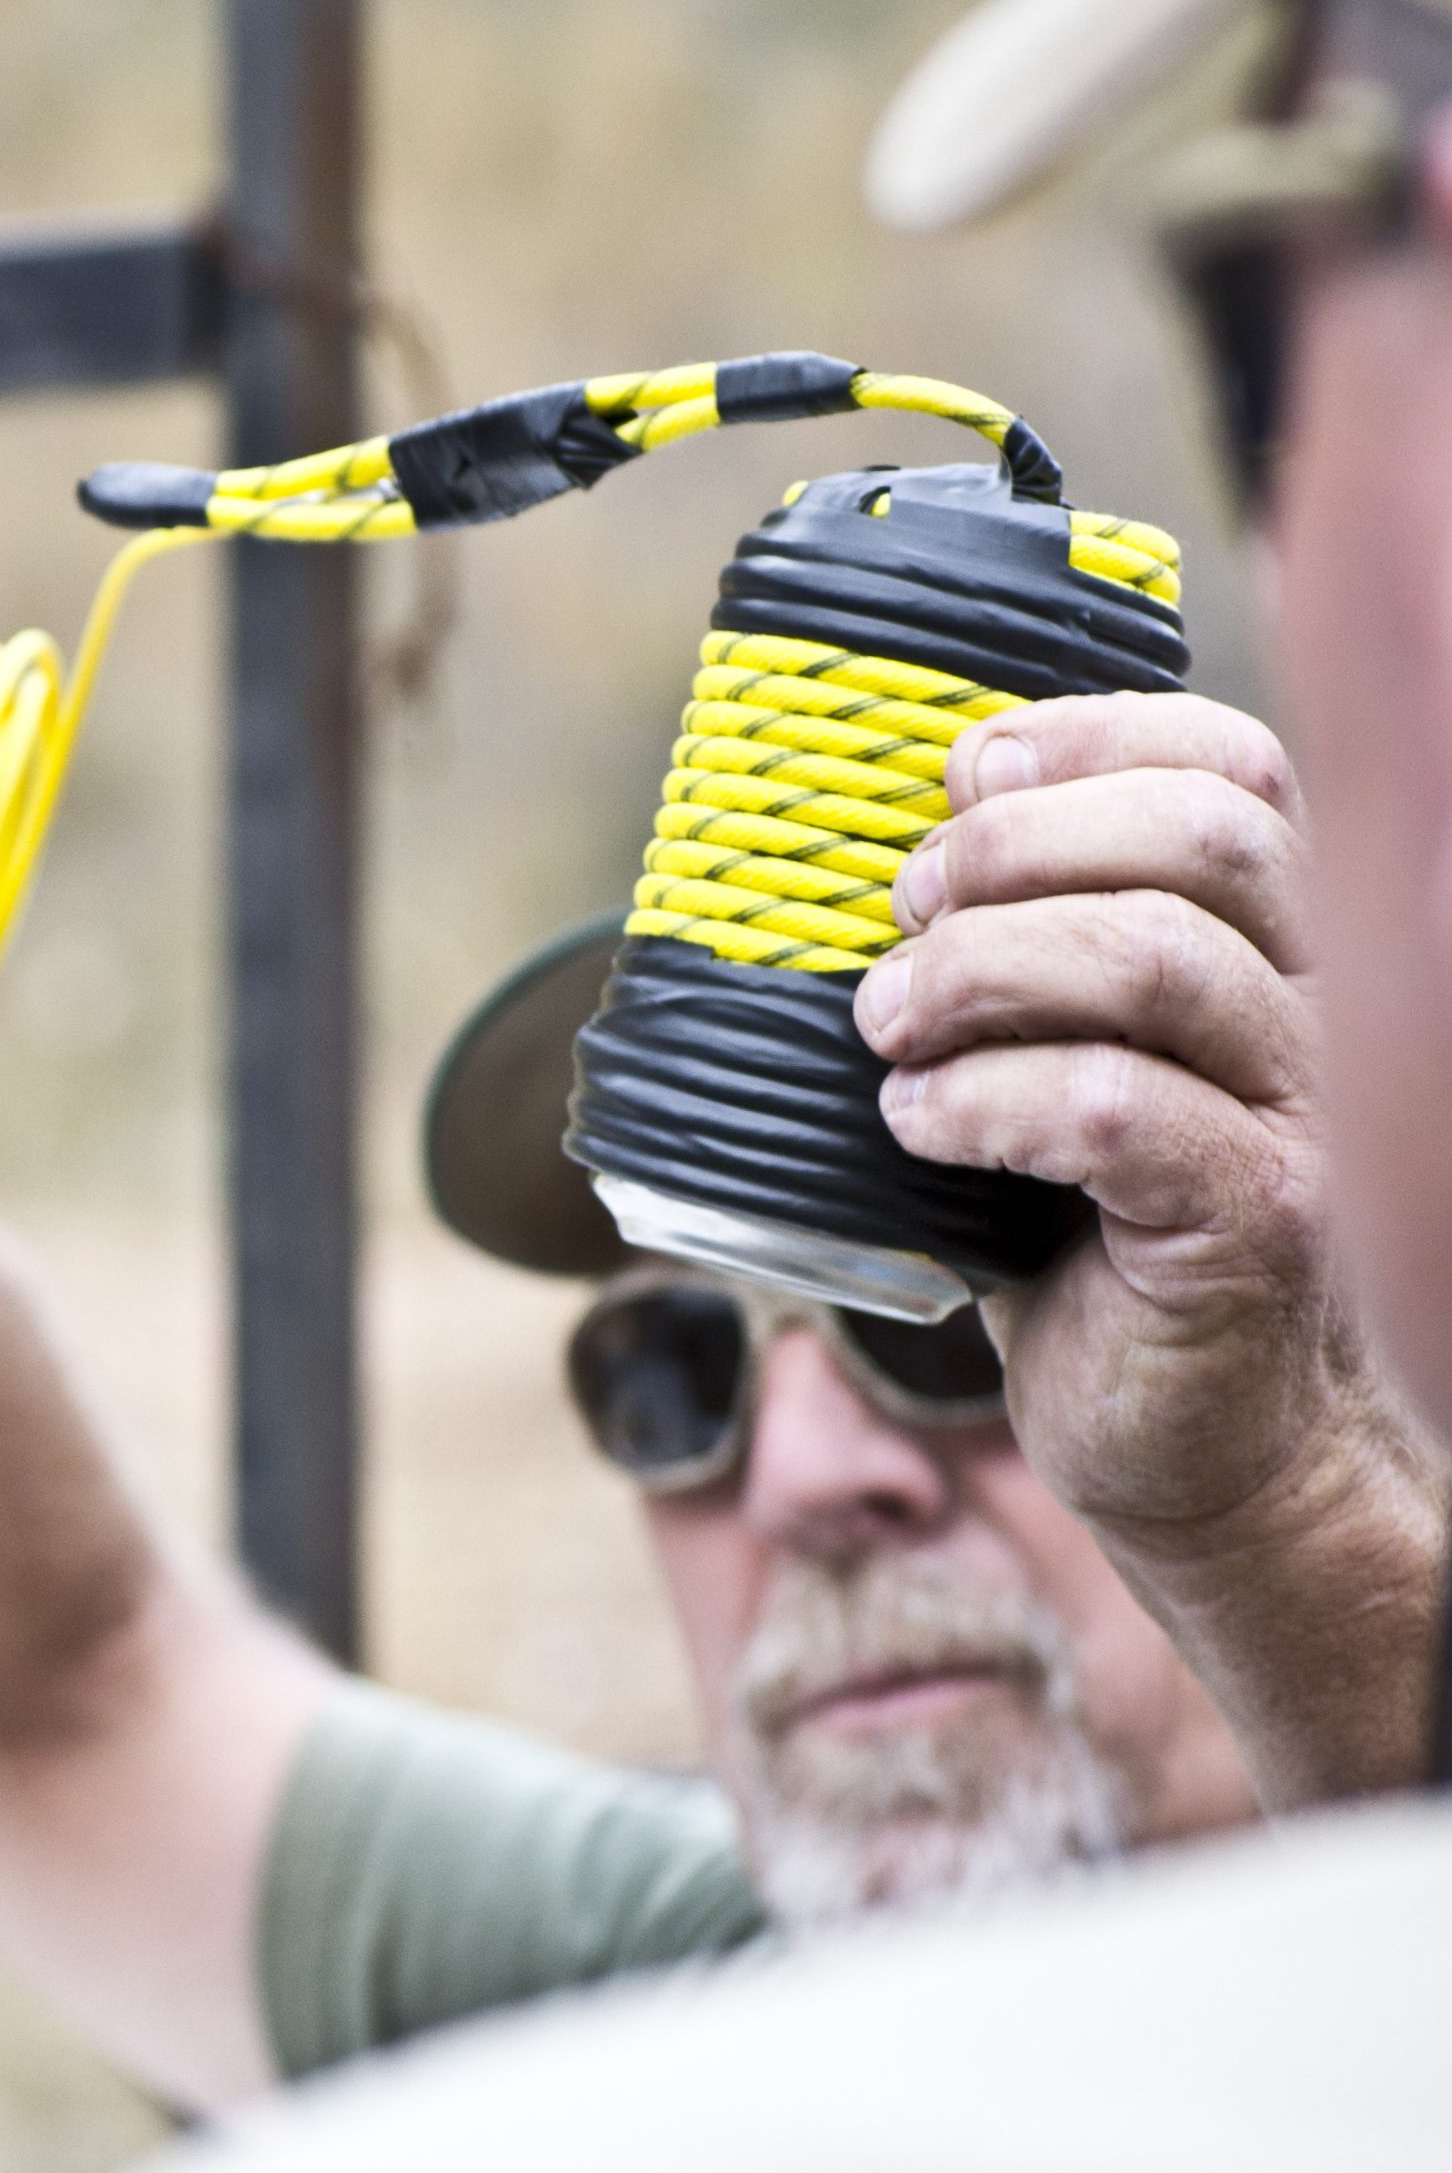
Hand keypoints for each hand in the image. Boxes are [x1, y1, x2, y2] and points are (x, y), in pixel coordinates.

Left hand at [851, 692, 1446, 1798]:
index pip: (1235, 766)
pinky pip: (1114, 1110)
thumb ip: (1011, 957)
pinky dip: (984, 1098)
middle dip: (1017, 847)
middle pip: (1202, 836)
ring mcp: (1299, 1114)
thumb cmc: (1092, 1240)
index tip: (962, 776)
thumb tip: (862, 851)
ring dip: (978, 971)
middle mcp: (1311, 1007)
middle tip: (903, 915)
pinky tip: (916, 1124)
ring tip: (885, 1024)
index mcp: (1268, 943)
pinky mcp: (1256, 1221)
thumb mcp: (1051, 1067)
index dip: (1092, 734)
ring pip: (1152, 959)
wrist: (1198, 1438)